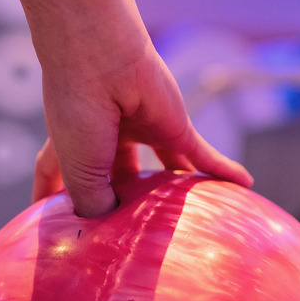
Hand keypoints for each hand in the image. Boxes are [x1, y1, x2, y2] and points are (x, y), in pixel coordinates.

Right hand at [29, 2, 251, 216]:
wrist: (102, 61)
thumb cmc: (78, 115)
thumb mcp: (79, 174)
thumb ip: (95, 207)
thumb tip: (116, 228)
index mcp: (70, 148)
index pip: (59, 179)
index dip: (55, 199)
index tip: (57, 224)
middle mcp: (107, 140)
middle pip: (120, 181)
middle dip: (127, 205)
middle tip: (135, 239)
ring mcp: (143, 132)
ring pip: (164, 172)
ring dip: (174, 194)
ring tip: (186, 221)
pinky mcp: (175, 126)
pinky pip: (204, 155)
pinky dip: (223, 170)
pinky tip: (244, 185)